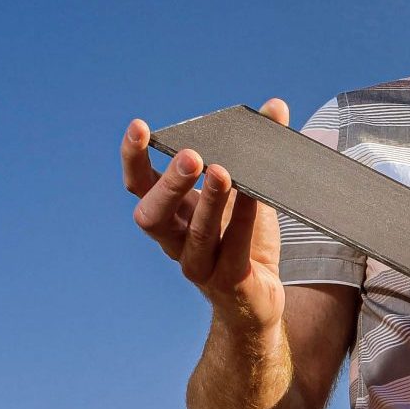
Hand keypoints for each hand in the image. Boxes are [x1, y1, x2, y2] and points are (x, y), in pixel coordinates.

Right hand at [123, 98, 291, 328]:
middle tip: (191, 155)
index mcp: (170, 216)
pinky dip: (243, 220)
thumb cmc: (245, 241)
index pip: (139, 186)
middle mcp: (175, 242)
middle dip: (170, 184)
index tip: (139, 127)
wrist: (259, 301)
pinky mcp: (229, 282)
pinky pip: (233, 249)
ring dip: (208, 201)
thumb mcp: (249, 191)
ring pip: (195, 234)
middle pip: (154, 215)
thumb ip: (257, 150)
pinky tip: (254, 195)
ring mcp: (199, 265)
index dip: (134, 158)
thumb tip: (275, 107)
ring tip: (222, 172)